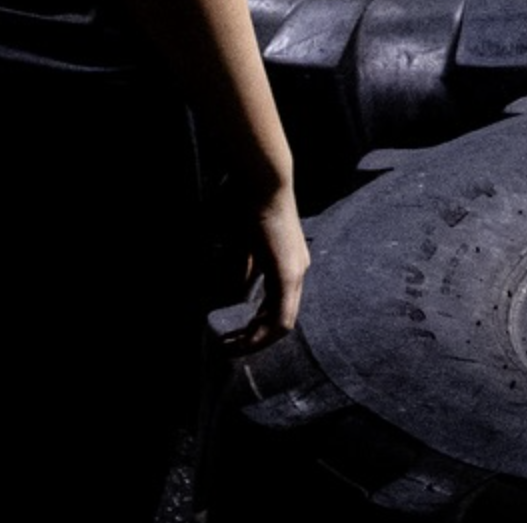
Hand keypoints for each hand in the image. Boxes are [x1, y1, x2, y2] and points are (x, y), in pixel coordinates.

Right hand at [226, 184, 310, 351]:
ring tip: (231, 348)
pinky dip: (260, 333)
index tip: (234, 333)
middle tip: (230, 348)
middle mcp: (297, 269)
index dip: (255, 324)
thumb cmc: (246, 202)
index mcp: (287, 261)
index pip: (276, 304)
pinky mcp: (288, 274)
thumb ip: (241, 268)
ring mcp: (295, 272)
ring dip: (256, 340)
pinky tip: (242, 340)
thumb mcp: (240, 243)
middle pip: (281, 318)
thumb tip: (234, 292)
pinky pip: (280, 316)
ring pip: (282, 323)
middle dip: (254, 338)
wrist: (260, 179)